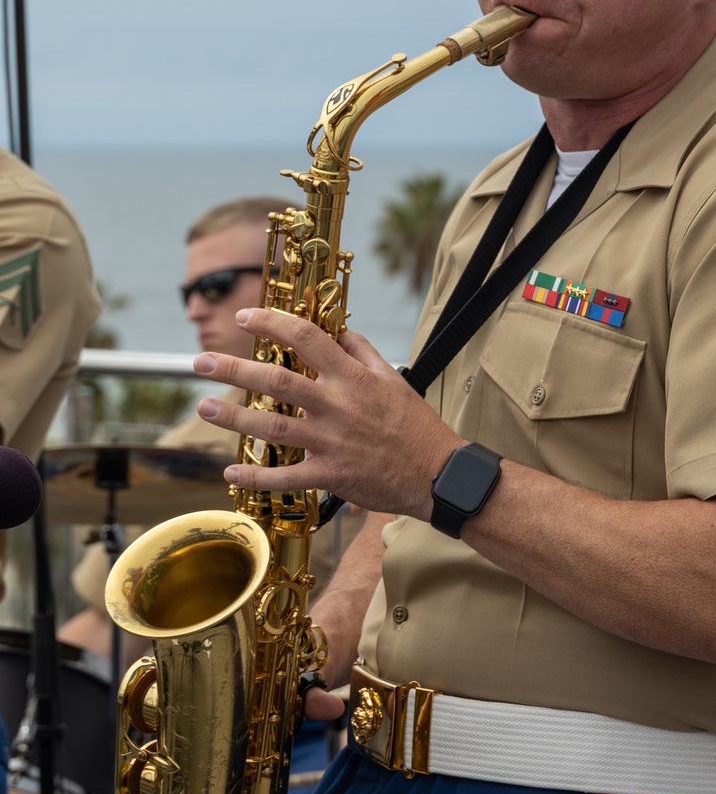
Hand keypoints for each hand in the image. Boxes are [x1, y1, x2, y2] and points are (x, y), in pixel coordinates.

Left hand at [193, 309, 460, 518]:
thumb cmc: (414, 423)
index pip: (306, 339)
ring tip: (204, 407)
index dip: (272, 323)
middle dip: (233, 369)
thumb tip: (336, 330)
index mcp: (352, 377)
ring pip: (272, 428)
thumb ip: (361, 352)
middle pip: (276, 382)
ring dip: (233, 418)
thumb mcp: (392, 377)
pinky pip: (285, 477)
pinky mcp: (330, 476)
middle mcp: (337, 406)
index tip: (245, 317)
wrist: (436, 473)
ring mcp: (331, 442)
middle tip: (200, 362)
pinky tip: (230, 474)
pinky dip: (256, 477)